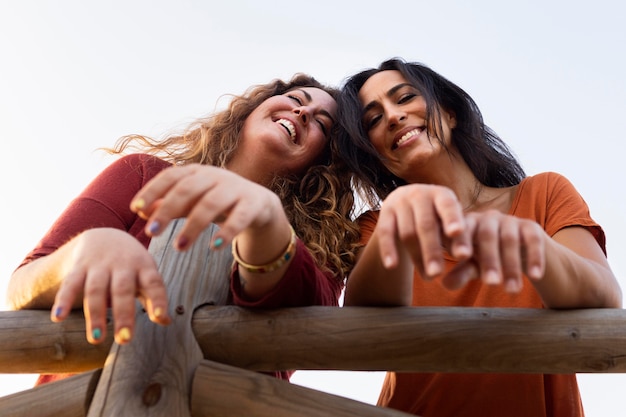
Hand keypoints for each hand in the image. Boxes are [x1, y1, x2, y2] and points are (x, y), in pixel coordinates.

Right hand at [51, 228, 170, 344]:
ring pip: (96, 290)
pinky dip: (63, 299)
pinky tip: (58, 317)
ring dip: (95, 315)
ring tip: (96, 340)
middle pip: (122, 290)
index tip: (159, 317)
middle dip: (123, 315)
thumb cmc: (130, 264)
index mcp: (144, 265)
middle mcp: (122, 264)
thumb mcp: (145, 274)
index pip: (153, 283)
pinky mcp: (78, 266)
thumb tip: (167, 322)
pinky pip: (70, 283)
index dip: (157, 299)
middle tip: (125, 340)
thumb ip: (153, 297)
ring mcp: (99, 265)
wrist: (103, 235)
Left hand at [130, 164, 284, 249]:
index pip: (171, 176)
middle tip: (151, 232)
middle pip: (188, 189)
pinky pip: (239, 218)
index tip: (136, 210)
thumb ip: (168, 205)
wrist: (259, 204)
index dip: (152, 191)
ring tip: (179, 247)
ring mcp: (235, 188)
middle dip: (167, 210)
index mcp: (197, 172)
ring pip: (211, 204)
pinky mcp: (253, 204)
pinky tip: (214, 247)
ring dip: (193, 226)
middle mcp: (215, 176)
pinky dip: (227, 232)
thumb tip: (141, 211)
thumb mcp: (192, 202)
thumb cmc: (218, 201)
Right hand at [376, 184, 471, 277]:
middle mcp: (420, 194)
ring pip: (408, 232)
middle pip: (426, 225)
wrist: (408, 205)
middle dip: (432, 251)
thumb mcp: (448, 222)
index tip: (459, 243)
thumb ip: (455, 237)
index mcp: (442, 194)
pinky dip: (388, 249)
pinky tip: (392, 266)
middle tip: (437, 273)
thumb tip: (463, 256)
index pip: (448, 207)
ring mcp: (400, 201)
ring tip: (428, 278)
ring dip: (417, 257)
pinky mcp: (385, 211)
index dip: (453, 222)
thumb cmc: (437, 219)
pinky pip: (385, 232)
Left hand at [442, 210, 545, 291]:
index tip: (459, 256)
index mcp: (468, 224)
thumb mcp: (473, 266)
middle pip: (487, 235)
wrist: (521, 251)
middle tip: (491, 283)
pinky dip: (534, 258)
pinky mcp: (531, 227)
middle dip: (489, 260)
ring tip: (512, 290)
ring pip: (510, 240)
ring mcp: (510, 220)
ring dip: (511, 266)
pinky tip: (535, 275)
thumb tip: (444, 284)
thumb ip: (461, 273)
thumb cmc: (487, 258)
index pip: (462, 230)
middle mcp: (488, 218)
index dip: (460, 241)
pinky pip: (533, 241)